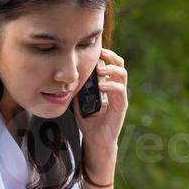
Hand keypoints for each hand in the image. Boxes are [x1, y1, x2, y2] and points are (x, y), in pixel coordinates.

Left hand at [75, 47, 127, 164]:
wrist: (96, 139)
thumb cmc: (89, 120)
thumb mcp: (79, 99)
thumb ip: (78, 87)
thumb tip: (66, 75)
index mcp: (108, 84)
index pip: (110, 63)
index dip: (105, 54)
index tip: (94, 49)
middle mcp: (116, 87)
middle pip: (120, 64)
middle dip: (110, 56)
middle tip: (100, 54)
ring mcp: (120, 96)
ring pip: (122, 74)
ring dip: (111, 69)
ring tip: (100, 70)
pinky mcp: (121, 106)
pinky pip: (120, 91)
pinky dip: (110, 85)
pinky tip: (101, 86)